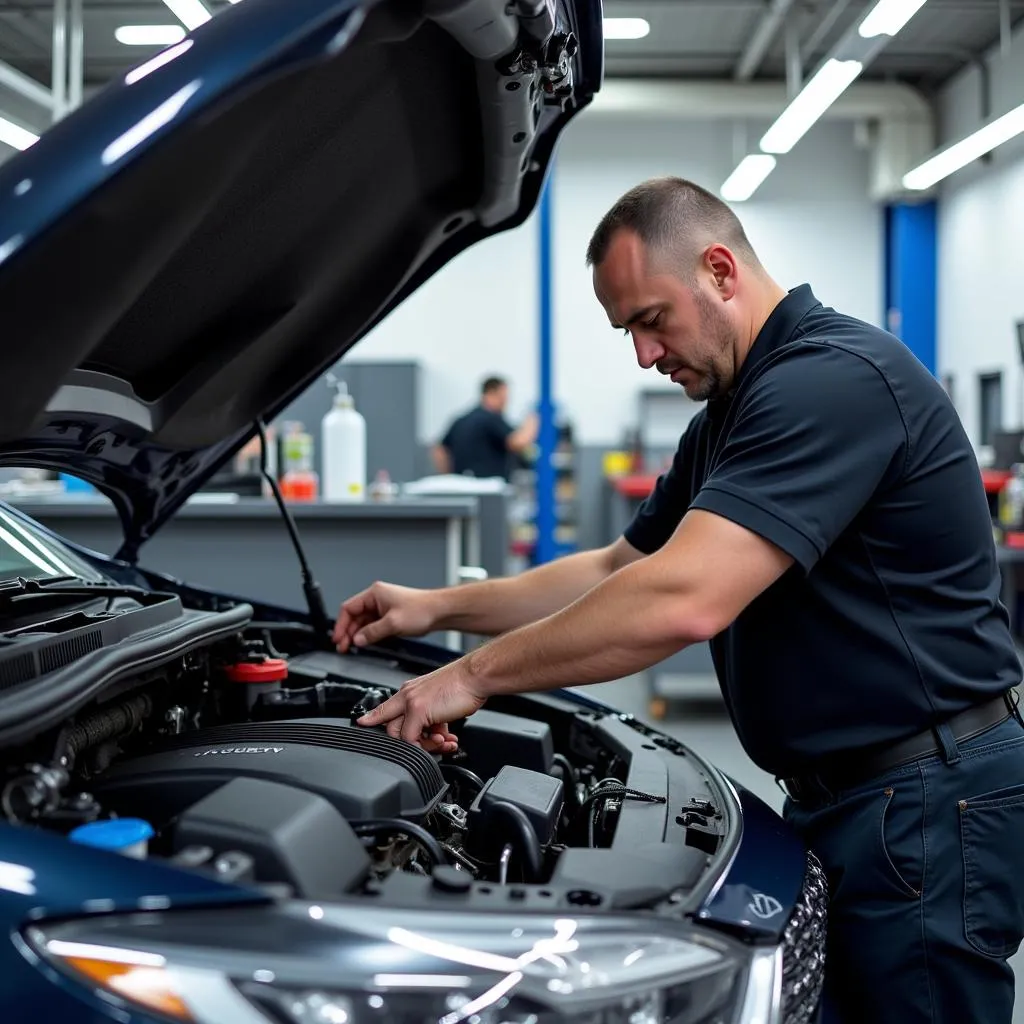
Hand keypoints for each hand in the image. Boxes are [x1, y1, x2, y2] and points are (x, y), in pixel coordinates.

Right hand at [333, 582, 439, 652]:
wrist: (440, 612)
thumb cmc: (422, 610)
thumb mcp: (393, 624)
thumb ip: (372, 632)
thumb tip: (357, 639)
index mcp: (375, 594)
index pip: (349, 608)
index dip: (341, 625)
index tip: (338, 638)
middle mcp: (377, 598)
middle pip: (355, 616)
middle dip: (348, 631)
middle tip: (343, 647)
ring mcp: (384, 607)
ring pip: (363, 621)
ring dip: (357, 634)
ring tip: (351, 647)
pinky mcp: (390, 615)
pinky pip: (373, 625)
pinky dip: (368, 634)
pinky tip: (365, 642)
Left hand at [356, 661, 486, 751]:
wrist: (476, 676)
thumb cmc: (464, 686)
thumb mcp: (442, 701)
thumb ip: (432, 716)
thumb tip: (434, 731)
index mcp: (411, 691)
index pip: (387, 707)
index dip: (373, 717)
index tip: (362, 722)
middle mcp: (408, 695)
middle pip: (392, 727)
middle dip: (413, 742)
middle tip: (436, 742)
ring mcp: (411, 702)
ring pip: (401, 735)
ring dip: (425, 745)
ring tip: (444, 742)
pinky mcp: (418, 709)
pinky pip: (411, 738)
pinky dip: (427, 745)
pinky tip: (445, 741)